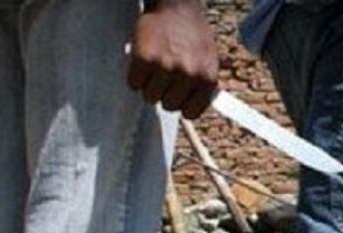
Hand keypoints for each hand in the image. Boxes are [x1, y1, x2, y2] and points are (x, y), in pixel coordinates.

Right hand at [128, 0, 218, 119]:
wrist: (176, 6)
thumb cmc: (193, 34)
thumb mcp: (209, 61)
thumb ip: (203, 86)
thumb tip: (193, 109)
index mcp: (207, 79)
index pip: (191, 113)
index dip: (181, 105)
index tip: (177, 97)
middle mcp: (188, 75)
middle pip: (168, 106)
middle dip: (164, 93)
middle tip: (164, 77)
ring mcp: (165, 67)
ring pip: (150, 96)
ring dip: (149, 85)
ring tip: (155, 67)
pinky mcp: (144, 59)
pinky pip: (134, 84)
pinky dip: (135, 76)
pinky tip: (143, 62)